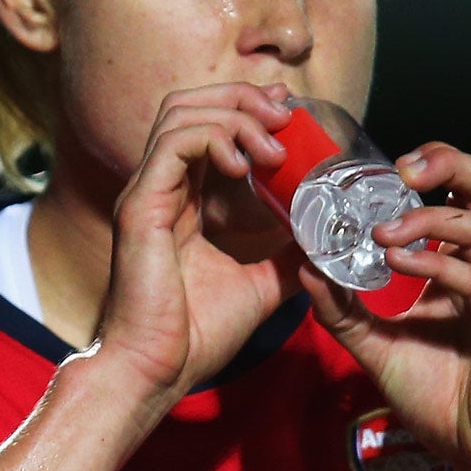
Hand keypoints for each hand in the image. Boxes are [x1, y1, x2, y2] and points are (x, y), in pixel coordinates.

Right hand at [91, 84, 303, 405]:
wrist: (159, 371)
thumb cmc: (196, 335)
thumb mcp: (262, 284)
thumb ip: (288, 255)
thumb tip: (329, 240)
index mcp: (180, 199)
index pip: (206, 125)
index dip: (248, 109)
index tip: (291, 117)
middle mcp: (159, 187)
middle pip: (190, 104)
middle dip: (243, 99)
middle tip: (286, 116)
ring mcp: (146, 193)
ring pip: (181, 113)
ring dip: (235, 115)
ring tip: (274, 142)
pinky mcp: (140, 205)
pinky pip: (174, 144)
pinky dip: (215, 139)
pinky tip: (247, 163)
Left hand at [302, 143, 470, 470]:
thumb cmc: (439, 397)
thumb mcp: (376, 345)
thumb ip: (342, 309)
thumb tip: (304, 268)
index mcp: (462, 265)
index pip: (457, 194)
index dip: (426, 169)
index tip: (378, 172)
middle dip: (447, 163)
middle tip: (399, 171)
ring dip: (427, 219)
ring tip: (383, 234)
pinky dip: (436, 264)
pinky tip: (400, 263)